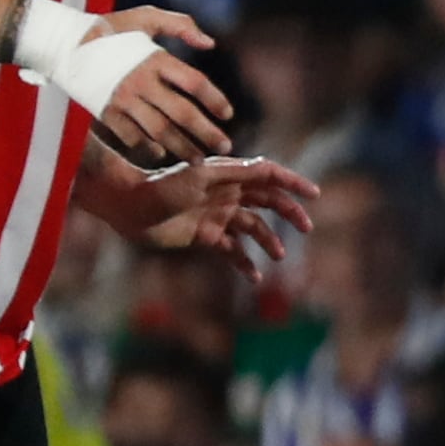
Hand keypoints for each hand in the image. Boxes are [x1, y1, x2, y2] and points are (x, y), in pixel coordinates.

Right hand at [80, 8, 238, 164]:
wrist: (63, 43)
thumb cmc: (110, 28)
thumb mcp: (145, 17)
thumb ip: (180, 25)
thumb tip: (209, 43)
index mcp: (155, 58)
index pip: (194, 83)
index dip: (214, 100)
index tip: (228, 114)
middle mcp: (141, 82)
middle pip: (181, 113)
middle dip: (205, 132)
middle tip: (225, 146)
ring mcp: (122, 100)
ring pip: (158, 131)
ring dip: (181, 147)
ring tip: (199, 159)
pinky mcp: (105, 113)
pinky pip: (131, 137)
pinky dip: (148, 148)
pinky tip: (162, 154)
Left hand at [129, 151, 316, 267]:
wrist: (130, 208)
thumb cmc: (162, 187)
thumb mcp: (200, 177)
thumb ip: (235, 174)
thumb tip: (269, 169)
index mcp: (230, 175)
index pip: (270, 176)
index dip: (293, 183)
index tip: (314, 194)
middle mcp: (228, 194)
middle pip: (268, 202)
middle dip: (289, 213)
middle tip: (306, 228)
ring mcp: (218, 216)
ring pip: (254, 228)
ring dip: (268, 241)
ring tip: (277, 256)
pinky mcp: (206, 236)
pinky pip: (233, 251)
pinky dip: (245, 263)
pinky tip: (254, 277)